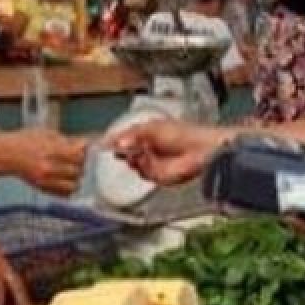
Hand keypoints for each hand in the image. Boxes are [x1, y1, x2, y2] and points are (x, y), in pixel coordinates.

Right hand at [8, 128, 87, 195]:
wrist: (6, 154)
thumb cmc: (25, 141)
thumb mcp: (45, 133)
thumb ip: (65, 140)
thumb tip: (83, 146)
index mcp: (48, 151)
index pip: (77, 156)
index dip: (82, 153)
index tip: (80, 150)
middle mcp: (46, 167)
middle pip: (77, 171)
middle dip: (80, 165)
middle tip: (76, 161)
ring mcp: (44, 180)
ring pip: (73, 185)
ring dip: (76, 178)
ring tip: (72, 171)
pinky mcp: (41, 188)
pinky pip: (63, 194)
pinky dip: (68, 188)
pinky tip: (65, 180)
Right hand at [105, 119, 227, 185]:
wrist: (200, 150)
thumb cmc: (183, 134)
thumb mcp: (151, 128)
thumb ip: (131, 135)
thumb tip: (116, 142)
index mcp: (148, 134)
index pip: (125, 139)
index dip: (114, 141)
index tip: (103, 143)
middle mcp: (149, 149)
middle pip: (126, 154)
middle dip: (124, 150)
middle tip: (124, 147)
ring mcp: (153, 163)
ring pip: (133, 165)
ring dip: (137, 158)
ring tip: (146, 151)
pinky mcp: (158, 176)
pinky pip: (143, 173)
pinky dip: (146, 166)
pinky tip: (152, 159)